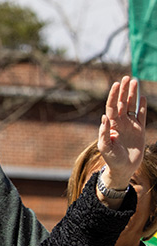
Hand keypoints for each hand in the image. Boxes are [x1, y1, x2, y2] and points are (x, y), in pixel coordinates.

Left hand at [97, 76, 147, 193]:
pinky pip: (141, 115)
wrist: (123, 168)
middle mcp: (120, 122)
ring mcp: (130, 125)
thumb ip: (103, 133)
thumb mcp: (104, 147)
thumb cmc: (111, 158)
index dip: (113, 95)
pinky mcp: (139, 130)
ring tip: (135, 82)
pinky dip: (141, 106)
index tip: (116, 84)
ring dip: (132, 94)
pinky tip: (142, 97)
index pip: (111, 106)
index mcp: (111, 124)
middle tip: (127, 77)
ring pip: (131, 105)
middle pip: (121, 102)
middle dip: (124, 90)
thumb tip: (104, 117)